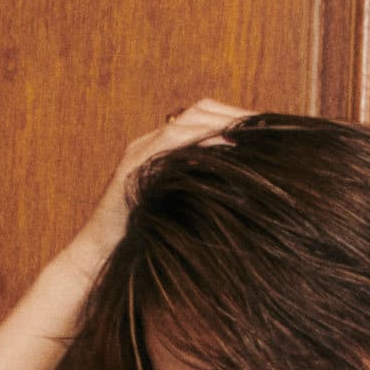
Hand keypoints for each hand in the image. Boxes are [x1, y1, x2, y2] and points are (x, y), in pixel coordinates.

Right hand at [62, 98, 252, 278]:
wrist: (100, 258)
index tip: (268, 129)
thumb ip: (204, 195)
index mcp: (164, 151)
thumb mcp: (183, 214)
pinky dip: (201, 138)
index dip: (236, 118)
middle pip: (200, 111)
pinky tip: (227, 143)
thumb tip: (247, 197)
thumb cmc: (144, 243)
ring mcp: (139, 151)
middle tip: (268, 124)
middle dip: (237, 114)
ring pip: (188, 120)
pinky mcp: (132, 166)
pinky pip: (170, 141)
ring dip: (224, 121)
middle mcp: (150, 143)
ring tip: (254, 130)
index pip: (204, 119)